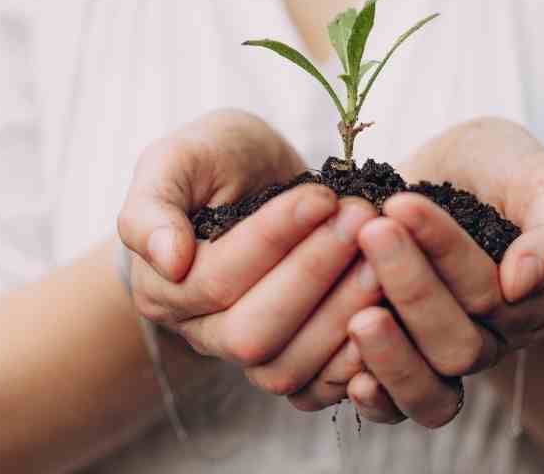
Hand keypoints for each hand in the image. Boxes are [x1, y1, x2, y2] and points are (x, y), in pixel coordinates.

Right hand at [116, 109, 381, 395]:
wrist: (257, 178)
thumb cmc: (216, 160)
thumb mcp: (179, 157)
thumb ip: (152, 204)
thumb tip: (167, 261)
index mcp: (163, 285)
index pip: (217, 279)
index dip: (273, 239)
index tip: (321, 195)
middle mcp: (199, 332)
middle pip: (251, 333)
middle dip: (312, 275)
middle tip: (360, 219)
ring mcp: (248, 356)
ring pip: (286, 366)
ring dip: (341, 311)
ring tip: (381, 254)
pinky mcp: (295, 363)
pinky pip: (319, 386)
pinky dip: (356, 357)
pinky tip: (390, 308)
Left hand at [337, 118, 543, 426]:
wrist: (459, 172)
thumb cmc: (503, 169)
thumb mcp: (542, 181)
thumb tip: (522, 283)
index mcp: (532, 300)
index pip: (489, 290)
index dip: (444, 250)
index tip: (401, 203)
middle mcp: (494, 337)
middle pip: (459, 344)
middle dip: (412, 288)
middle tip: (372, 232)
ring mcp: (446, 356)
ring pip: (431, 388)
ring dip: (392, 355)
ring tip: (357, 315)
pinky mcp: (404, 364)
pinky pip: (397, 410)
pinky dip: (377, 400)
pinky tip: (350, 380)